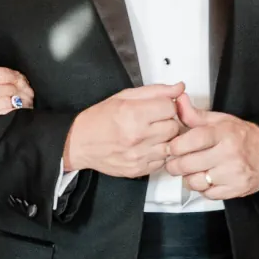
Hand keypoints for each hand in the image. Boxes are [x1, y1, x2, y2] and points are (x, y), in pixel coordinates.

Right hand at [61, 83, 185, 178]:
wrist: (79, 143)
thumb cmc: (99, 119)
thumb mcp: (124, 97)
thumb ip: (155, 91)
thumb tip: (179, 88)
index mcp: (133, 114)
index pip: (170, 107)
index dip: (165, 105)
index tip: (157, 107)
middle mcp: (138, 137)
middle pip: (174, 127)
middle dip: (167, 121)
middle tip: (153, 120)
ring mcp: (139, 156)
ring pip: (171, 145)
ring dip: (164, 138)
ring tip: (150, 133)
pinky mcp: (139, 170)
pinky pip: (163, 160)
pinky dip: (158, 153)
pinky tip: (145, 146)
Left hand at [161, 92, 258, 198]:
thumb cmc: (243, 137)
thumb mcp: (220, 120)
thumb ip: (195, 114)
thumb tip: (178, 102)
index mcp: (224, 133)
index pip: (193, 139)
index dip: (176, 146)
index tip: (171, 148)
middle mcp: (229, 153)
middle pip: (189, 164)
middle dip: (175, 165)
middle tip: (175, 162)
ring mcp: (233, 173)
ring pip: (195, 182)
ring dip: (188, 178)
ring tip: (193, 170)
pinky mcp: (236, 189)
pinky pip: (207, 194)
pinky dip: (203, 188)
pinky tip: (207, 178)